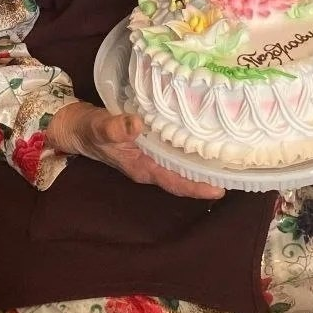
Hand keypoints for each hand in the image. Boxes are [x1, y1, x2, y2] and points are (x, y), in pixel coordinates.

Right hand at [46, 101, 224, 199]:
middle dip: (207, 176)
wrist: (76, 128)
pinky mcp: (150, 146)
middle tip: (236, 169)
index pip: (175, 182)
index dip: (197, 186)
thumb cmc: (88, 129)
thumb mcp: (99, 127)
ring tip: (228, 157)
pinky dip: (189, 149)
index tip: (221, 188)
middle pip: (184, 177)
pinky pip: (174, 152)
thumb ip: (115, 127)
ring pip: (181, 166)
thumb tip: (137, 124)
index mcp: (142, 168)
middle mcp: (150, 167)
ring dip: (201, 164)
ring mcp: (150, 158)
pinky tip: (203, 139)